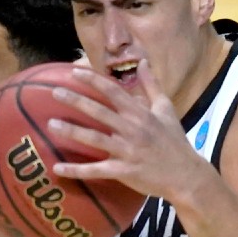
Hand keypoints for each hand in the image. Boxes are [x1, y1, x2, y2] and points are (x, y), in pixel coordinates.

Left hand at [46, 61, 207, 197]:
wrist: (186, 174)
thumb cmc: (174, 141)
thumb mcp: (166, 109)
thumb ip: (152, 85)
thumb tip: (143, 61)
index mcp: (140, 114)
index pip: (113, 92)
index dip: (93, 81)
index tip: (74, 72)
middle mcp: (132, 129)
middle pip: (100, 112)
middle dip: (77, 101)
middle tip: (55, 92)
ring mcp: (127, 151)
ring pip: (96, 139)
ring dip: (72, 131)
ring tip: (51, 124)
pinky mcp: (124, 171)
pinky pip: (97, 170)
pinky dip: (77, 170)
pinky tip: (58, 167)